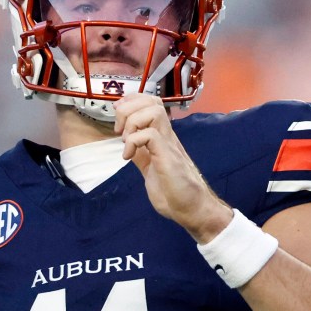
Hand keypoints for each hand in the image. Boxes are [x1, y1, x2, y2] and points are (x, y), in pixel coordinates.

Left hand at [114, 93, 231, 242]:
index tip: (118, 116)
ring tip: (126, 141)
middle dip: (129, 107)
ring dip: (132, 121)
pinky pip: (150, 134)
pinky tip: (129, 157)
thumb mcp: (150, 169)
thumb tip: (129, 144)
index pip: (150, 103)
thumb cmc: (175, 192)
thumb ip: (141, 154)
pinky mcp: (168, 156)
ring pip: (153, 110)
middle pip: (152, 101)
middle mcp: (167, 136)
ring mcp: (169, 144)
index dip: (132, 102)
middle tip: (119, 129)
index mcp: (162, 137)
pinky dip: (133, 141)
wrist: (191, 209)